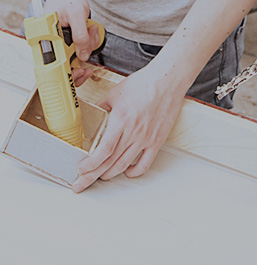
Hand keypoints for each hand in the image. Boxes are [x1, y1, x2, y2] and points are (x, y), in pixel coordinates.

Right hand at [43, 0, 99, 76]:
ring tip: (89, 27)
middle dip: (84, 51)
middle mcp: (51, 45)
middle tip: (90, 36)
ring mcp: (60, 45)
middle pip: (69, 63)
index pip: (54, 67)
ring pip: (78, 56)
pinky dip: (89, 41)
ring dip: (89, 43)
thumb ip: (80, 35)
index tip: (80, 72)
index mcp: (46, 40)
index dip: (68, 73)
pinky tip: (89, 29)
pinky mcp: (67, 42)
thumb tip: (83, 55)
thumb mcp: (77, 14)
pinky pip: (81, 49)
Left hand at [72, 62, 186, 191]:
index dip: (90, 164)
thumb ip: (102, 107)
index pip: (103, 150)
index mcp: (121, 120)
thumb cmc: (144, 84)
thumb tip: (92, 116)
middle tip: (81, 183)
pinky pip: (145, 163)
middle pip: (110, 162)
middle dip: (92, 176)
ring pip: (124, 165)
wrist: (167, 81)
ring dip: (109, 174)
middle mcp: (133, 132)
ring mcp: (146, 138)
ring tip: (100, 176)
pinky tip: (126, 171)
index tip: (81, 170)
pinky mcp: (157, 140)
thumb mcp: (115, 93)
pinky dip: (134, 172)